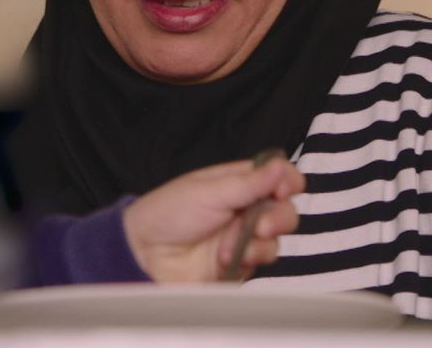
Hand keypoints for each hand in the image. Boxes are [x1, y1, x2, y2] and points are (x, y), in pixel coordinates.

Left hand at [122, 157, 303, 282]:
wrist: (145, 254)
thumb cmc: (167, 214)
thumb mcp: (209, 192)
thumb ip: (250, 183)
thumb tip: (280, 167)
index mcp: (237, 183)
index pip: (276, 177)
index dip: (287, 181)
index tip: (283, 189)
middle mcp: (244, 209)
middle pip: (284, 210)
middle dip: (279, 217)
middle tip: (261, 224)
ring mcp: (243, 238)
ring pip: (277, 238)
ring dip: (259, 241)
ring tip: (229, 244)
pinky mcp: (241, 263)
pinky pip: (263, 261)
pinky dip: (249, 258)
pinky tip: (225, 257)